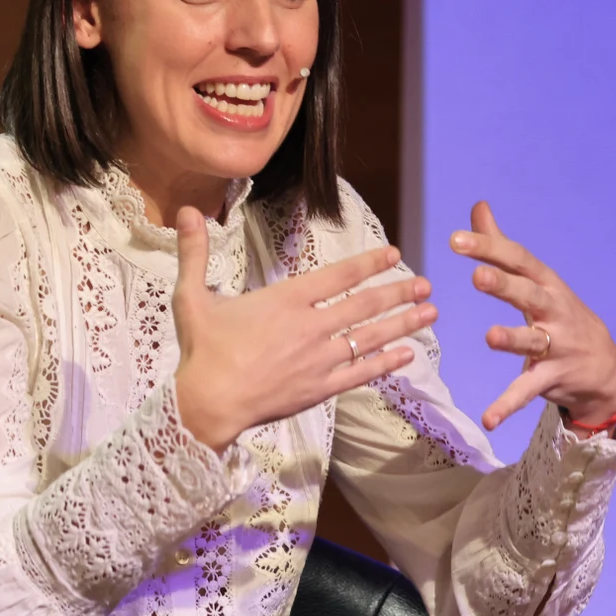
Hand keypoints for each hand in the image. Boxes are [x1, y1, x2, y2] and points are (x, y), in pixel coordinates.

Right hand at [172, 206, 436, 450]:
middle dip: (398, 292)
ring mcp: (318, 359)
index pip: (337, 276)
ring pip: (370, 337)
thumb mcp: (192, 297)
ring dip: (403, 324)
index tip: (394, 255)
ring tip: (430, 313)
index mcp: (284, 301)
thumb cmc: (201, 351)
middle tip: (427, 284)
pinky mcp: (320, 388)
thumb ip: (194, 253)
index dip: (369, 263)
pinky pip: (361, 372)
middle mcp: (309, 327)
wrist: (207, 404)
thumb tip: (185, 210)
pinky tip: (408, 355)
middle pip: (363, 305)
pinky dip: (387, 363)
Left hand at [451, 201, 615, 431]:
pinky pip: (527, 390)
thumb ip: (502, 245)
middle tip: (478, 276)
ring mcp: (556, 345)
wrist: (605, 366)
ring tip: (490, 338)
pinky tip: (488, 419)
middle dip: (505, 286)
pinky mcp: (553, 377)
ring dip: (513, 340)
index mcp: (545, 283)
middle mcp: (553, 310)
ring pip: (532, 341)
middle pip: (528, 294)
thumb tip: (478, 206)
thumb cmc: (560, 315)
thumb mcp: (537, 280)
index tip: (456, 240)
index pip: (516, 260)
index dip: (489, 248)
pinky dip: (507, 405)